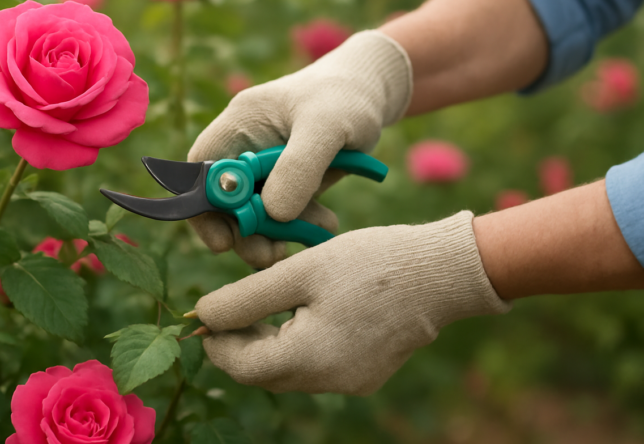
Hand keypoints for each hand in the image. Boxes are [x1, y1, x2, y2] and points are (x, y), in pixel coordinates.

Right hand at [188, 31, 411, 267]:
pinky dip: (301, 226)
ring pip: (255, 214)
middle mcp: (244, 147)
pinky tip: (325, 226)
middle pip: (225, 201)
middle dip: (245, 232)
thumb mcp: (326, 126)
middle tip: (270, 256)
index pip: (201, 170)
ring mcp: (266, 168)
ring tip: (314, 235)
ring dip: (278, 234)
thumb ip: (299, 167)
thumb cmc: (346, 98)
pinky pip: (284, 214)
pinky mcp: (290, 182)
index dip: (204, 208)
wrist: (373, 93)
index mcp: (239, 124)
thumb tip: (272, 212)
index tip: (223, 241)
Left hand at [193, 211, 509, 394]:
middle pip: (262, 373)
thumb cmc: (370, 263)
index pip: (240, 367)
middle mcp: (328, 381)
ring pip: (288, 371)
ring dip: (267, 341)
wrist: (441, 272)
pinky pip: (315, 366)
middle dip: (239, 342)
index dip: (215, 341)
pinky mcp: (366, 374)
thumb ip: (246, 298)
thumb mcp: (299, 271)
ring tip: (263, 301)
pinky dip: (297, 344)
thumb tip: (203, 315)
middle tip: (230, 304)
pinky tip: (300, 311)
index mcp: (309, 359)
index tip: (206, 311)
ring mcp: (350, 381)